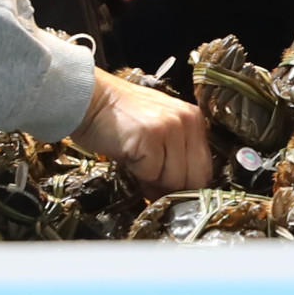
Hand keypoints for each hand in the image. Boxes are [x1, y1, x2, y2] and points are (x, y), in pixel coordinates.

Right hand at [74, 70, 213, 194]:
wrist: (88, 99)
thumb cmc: (117, 118)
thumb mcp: (155, 132)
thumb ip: (173, 158)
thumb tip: (175, 195)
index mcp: (194, 119)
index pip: (205, 168)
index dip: (186, 185)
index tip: (168, 188)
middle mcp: (187, 120)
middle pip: (194, 177)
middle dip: (171, 187)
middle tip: (149, 182)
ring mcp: (171, 127)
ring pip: (174, 178)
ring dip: (153, 180)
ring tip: (135, 161)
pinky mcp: (151, 136)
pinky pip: (152, 173)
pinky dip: (138, 173)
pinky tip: (127, 155)